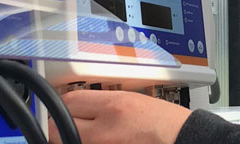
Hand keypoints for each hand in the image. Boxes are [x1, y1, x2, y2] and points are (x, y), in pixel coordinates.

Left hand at [48, 89, 191, 143]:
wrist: (181, 140)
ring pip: (68, 142)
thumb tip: (76, 106)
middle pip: (59, 129)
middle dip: (60, 126)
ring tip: (89, 133)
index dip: (61, 103)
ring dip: (71, 138)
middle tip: (68, 124)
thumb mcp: (133, 100)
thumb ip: (102, 103)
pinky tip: (99, 141)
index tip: (60, 106)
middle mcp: (105, 132)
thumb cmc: (164, 122)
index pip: (69, 102)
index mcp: (114, 107)